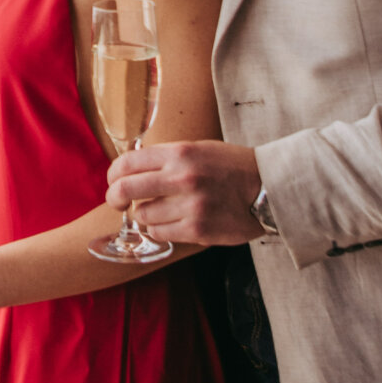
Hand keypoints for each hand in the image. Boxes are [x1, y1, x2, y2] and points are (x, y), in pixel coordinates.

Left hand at [107, 141, 263, 245]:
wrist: (269, 188)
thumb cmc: (232, 167)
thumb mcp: (199, 149)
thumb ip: (166, 158)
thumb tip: (130, 170)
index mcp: (180, 153)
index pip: (127, 163)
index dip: (113, 175)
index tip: (114, 182)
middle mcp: (182, 178)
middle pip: (125, 190)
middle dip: (115, 199)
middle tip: (118, 203)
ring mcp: (190, 206)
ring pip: (143, 215)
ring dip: (147, 215)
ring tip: (165, 210)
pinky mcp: (197, 230)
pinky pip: (161, 233)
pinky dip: (162, 229)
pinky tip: (174, 222)